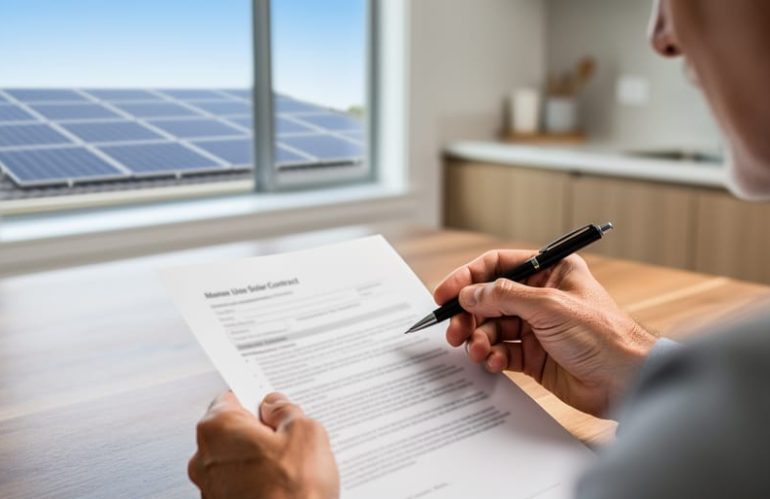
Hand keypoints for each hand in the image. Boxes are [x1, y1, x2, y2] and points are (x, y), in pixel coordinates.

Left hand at [189, 391, 338, 498]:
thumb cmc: (292, 493)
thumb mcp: (305, 433)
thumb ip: (287, 410)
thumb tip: (277, 406)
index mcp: (217, 429)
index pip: (233, 396)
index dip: (258, 398)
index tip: (274, 403)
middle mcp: (204, 458)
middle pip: (234, 429)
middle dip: (261, 430)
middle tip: (290, 437)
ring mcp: (210, 487)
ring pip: (238, 458)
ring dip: (261, 459)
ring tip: (292, 468)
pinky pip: (240, 483)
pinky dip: (259, 482)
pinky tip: (284, 487)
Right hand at [434, 250, 656, 416]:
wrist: (627, 381)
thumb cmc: (604, 335)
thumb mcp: (550, 307)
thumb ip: (505, 297)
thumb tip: (469, 293)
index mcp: (549, 272)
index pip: (498, 266)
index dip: (468, 278)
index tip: (444, 293)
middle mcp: (540, 297)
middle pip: (489, 300)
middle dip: (469, 315)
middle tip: (455, 331)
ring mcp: (536, 328)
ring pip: (491, 328)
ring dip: (479, 339)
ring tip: (477, 350)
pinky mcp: (533, 356)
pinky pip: (501, 351)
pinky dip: (492, 356)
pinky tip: (494, 362)